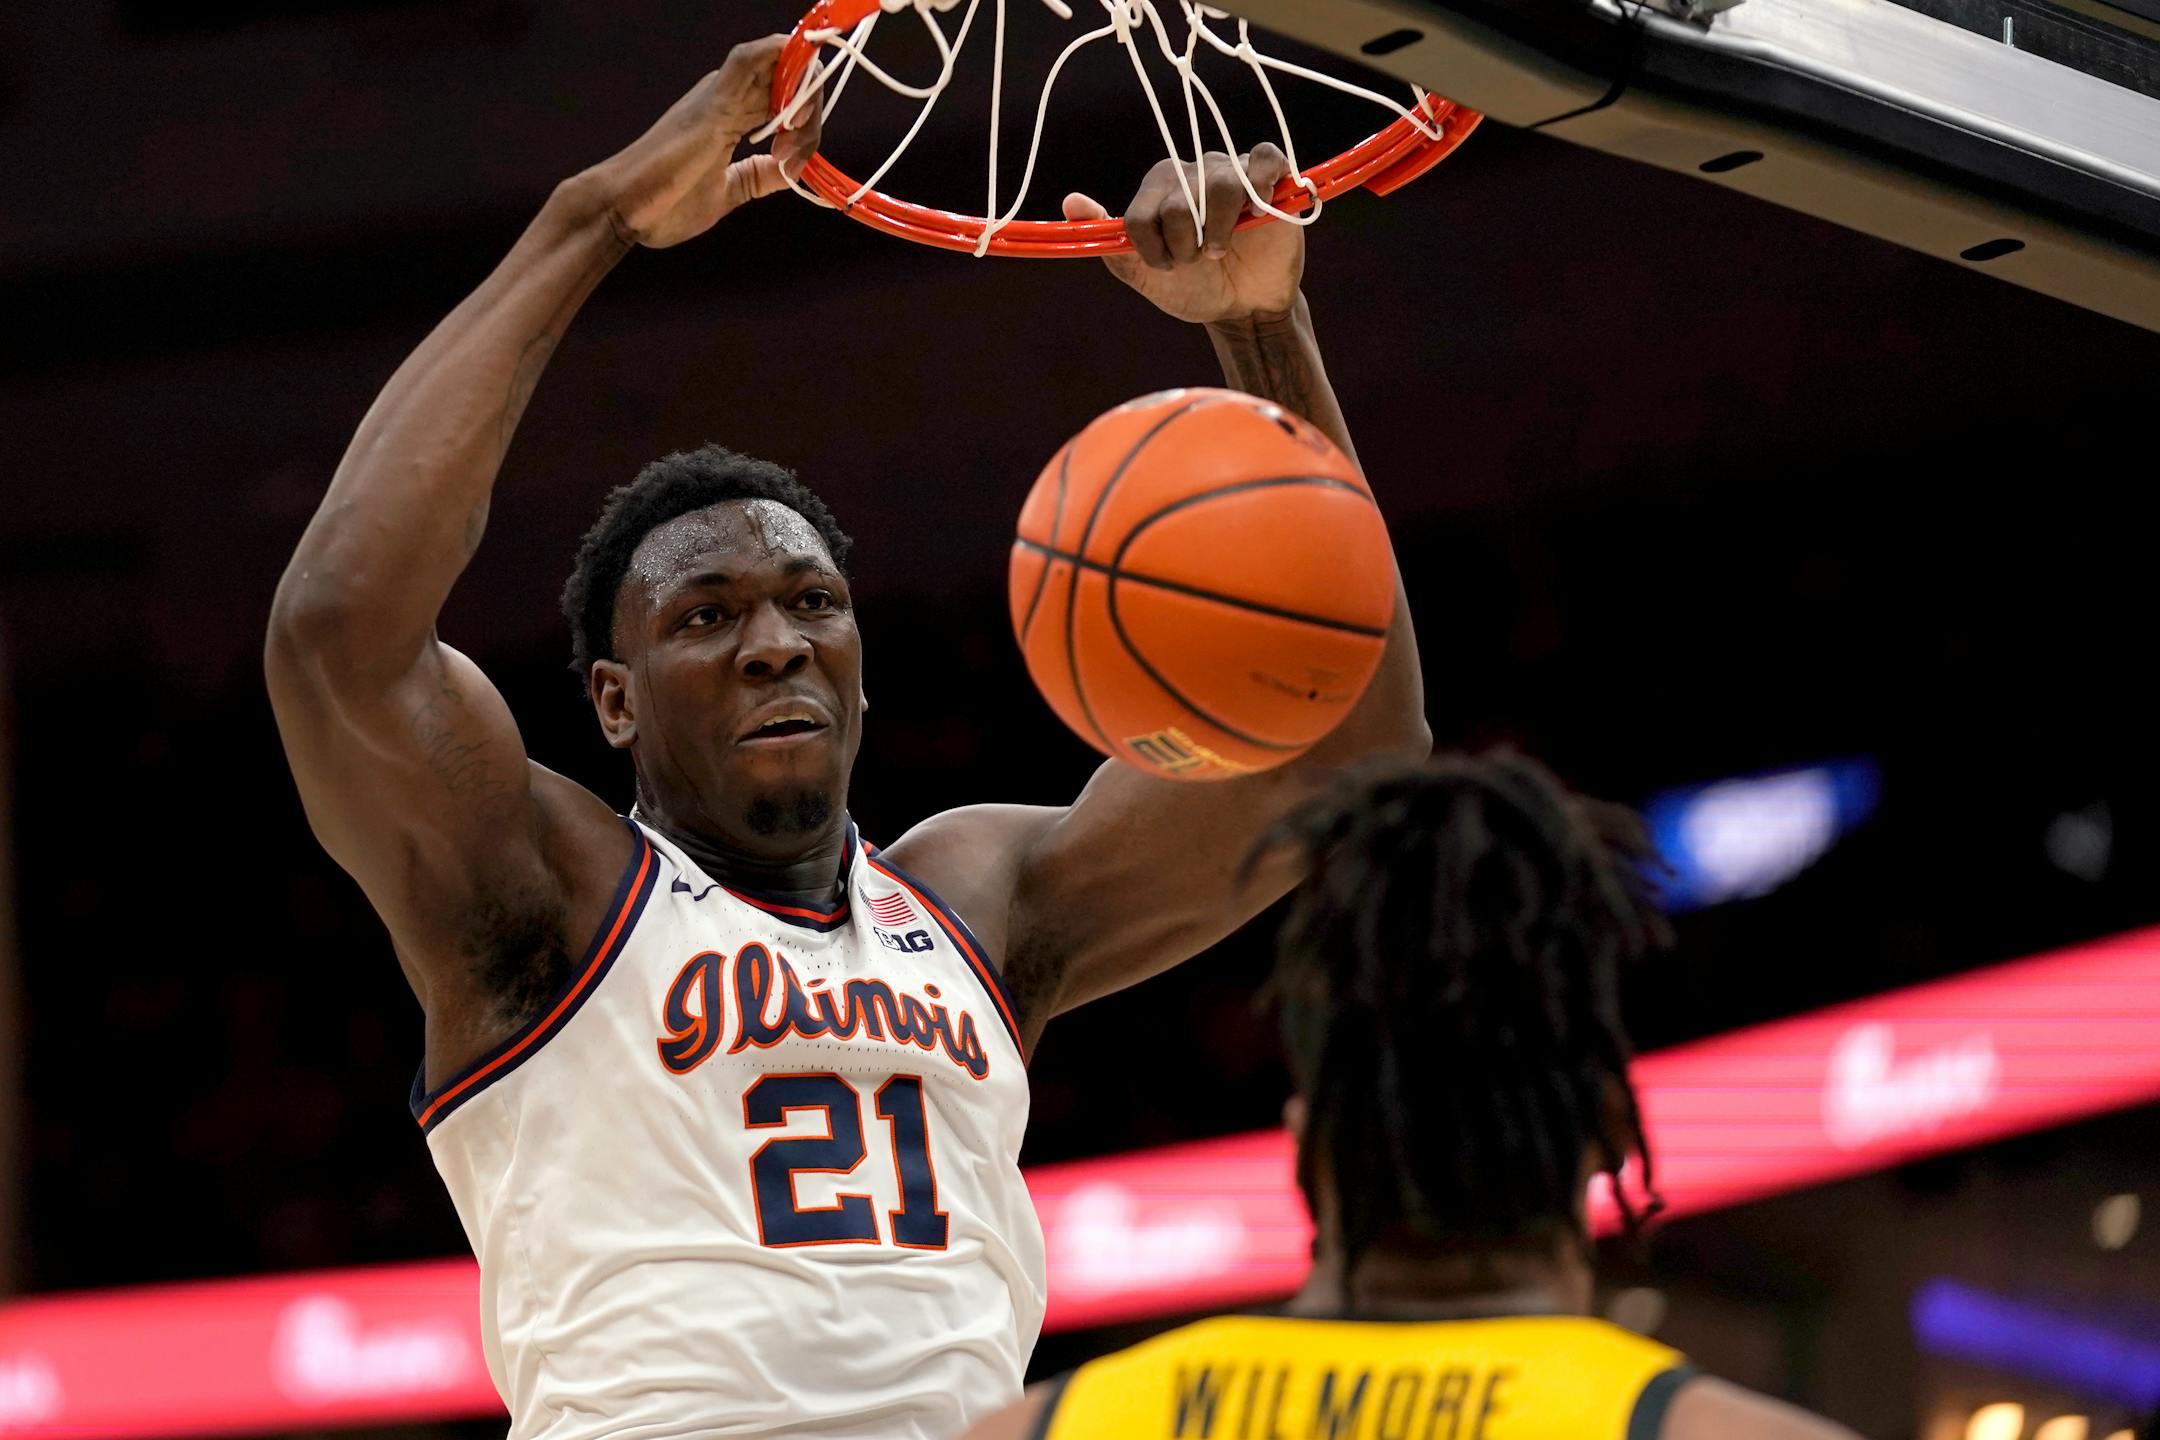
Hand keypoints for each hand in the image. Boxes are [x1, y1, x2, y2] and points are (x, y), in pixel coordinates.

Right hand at [582, 35, 821, 249]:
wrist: (626, 208)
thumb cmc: (665, 203)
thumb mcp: (728, 192)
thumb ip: (757, 178)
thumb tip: (790, 171)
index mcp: (730, 116)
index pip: (783, 97)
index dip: (807, 120)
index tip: (801, 160)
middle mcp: (726, 96)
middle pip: (788, 78)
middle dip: (813, 107)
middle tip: (802, 151)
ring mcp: (719, 94)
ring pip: (778, 64)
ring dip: (803, 89)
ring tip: (802, 131)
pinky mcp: (713, 101)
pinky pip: (750, 58)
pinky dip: (781, 60)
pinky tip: (798, 88)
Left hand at [1064, 144, 1304, 324]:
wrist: (1243, 307)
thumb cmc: (1194, 287)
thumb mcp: (1144, 273)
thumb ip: (1109, 241)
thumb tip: (1070, 202)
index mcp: (1158, 189)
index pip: (1141, 214)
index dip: (1151, 250)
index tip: (1166, 266)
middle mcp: (1192, 172)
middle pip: (1177, 203)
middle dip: (1185, 247)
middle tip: (1198, 260)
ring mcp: (1232, 172)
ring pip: (1219, 186)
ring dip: (1217, 232)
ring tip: (1220, 250)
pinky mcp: (1270, 178)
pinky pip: (1264, 160)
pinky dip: (1260, 185)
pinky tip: (1254, 214)